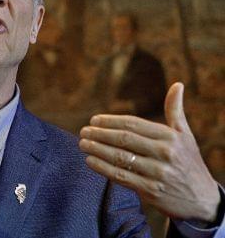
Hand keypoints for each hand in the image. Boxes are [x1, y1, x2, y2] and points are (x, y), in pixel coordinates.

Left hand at [79, 82, 220, 222]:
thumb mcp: (185, 135)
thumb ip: (175, 111)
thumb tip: (176, 85)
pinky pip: (122, 176)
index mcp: (170, 137)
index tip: (94, 120)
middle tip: (83, 131)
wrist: (202, 199)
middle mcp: (165, 154)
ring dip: (98, 150)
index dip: (111, 121)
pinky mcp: (150, 191)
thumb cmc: (189, 161)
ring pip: (121, 158)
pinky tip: (90, 161)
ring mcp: (157, 173)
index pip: (134, 124)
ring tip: (83, 144)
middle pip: (124, 140)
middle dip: (100, 134)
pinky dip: (103, 168)